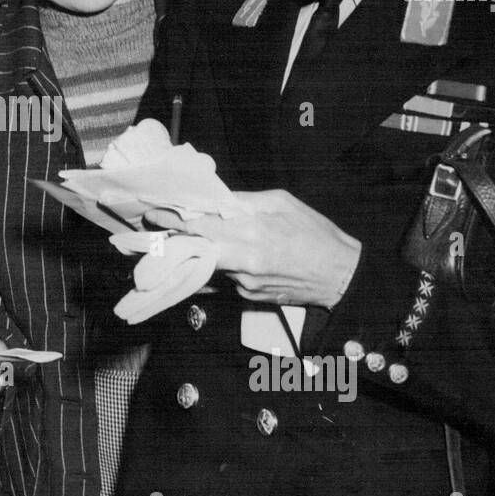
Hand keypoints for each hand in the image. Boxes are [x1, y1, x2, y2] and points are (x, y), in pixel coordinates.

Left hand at [145, 189, 360, 309]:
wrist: (341, 276)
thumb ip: (244, 201)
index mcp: (252, 231)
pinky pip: (226, 278)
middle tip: (157, 229)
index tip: (153, 214)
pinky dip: (224, 267)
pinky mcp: (248, 296)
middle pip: (195, 248)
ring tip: (206, 240)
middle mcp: (244, 260)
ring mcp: (244, 282)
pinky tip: (235, 259)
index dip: (173, 219)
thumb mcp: (282, 203)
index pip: (201, 225)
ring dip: (203, 252)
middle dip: (175, 238)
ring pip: (211, 264)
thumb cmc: (316, 235)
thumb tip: (214, 199)